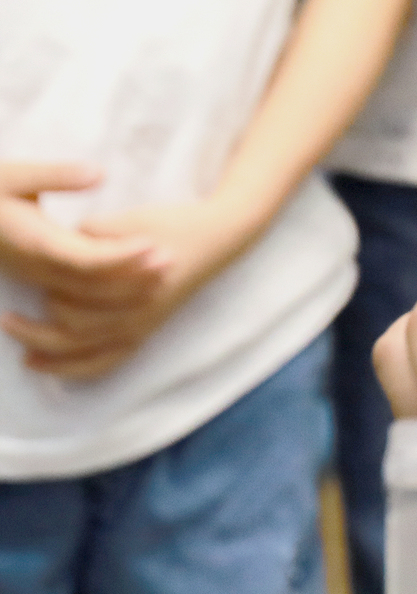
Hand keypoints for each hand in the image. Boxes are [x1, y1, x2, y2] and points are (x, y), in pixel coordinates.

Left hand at [5, 192, 259, 381]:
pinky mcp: (147, 331)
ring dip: (51, 359)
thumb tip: (59, 247)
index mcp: (130, 288)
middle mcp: (137, 315)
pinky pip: (108, 363)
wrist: (218, 236)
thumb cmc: (172, 225)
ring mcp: (144, 327)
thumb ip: (91, 235)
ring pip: (87, 358)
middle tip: (11, 318)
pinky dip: (78, 371)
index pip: (73, 305)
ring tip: (23, 355)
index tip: (33, 284)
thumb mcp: (129, 222)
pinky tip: (52, 366)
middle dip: (39, 329)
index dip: (47, 297)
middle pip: (74, 334)